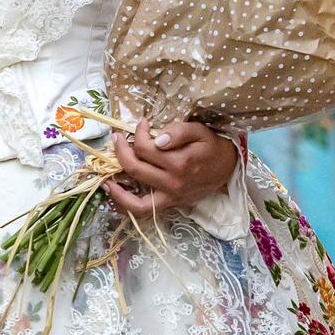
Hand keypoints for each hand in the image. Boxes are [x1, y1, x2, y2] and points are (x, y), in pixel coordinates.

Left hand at [105, 119, 239, 217]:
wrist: (228, 167)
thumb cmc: (211, 146)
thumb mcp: (199, 131)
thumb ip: (178, 132)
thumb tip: (156, 139)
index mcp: (180, 163)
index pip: (145, 148)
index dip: (138, 133)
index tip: (141, 123)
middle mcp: (173, 183)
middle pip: (135, 169)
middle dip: (121, 151)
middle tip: (117, 138)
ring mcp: (171, 197)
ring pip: (136, 201)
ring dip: (117, 191)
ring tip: (106, 180)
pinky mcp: (170, 205)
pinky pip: (144, 211)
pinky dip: (127, 206)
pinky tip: (116, 195)